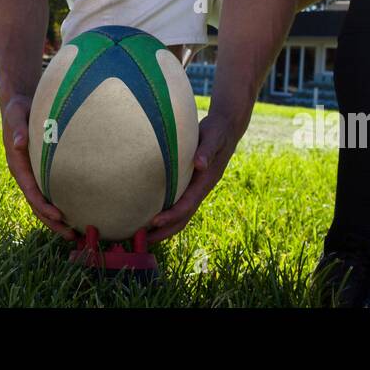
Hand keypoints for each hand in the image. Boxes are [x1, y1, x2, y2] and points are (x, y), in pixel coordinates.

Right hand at [1, 94, 76, 241]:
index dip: (43, 205)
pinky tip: (75, 214)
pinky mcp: (41, 171)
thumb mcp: (16, 114)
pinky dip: (60, 206)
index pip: (30, 190)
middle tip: (71, 236)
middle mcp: (24, 173)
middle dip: (52, 222)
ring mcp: (32, 174)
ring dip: (57, 220)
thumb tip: (17, 142)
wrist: (19, 102)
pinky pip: (49, 192)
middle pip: (37, 204)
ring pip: (43, 203)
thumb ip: (17, 128)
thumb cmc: (19, 108)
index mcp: (17, 163)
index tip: (59, 215)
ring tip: (75, 235)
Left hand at [145, 111, 240, 244]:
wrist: (226, 128)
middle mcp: (201, 189)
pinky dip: (166, 213)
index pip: (187, 204)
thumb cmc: (217, 132)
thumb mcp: (213, 137)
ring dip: (164, 227)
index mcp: (206, 181)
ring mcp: (196, 188)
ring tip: (143, 236)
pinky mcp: (190, 183)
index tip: (154, 222)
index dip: (171, 215)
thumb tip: (200, 164)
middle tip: (142, 241)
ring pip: (180, 214)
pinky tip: (150, 214)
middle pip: (183, 217)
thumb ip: (207, 150)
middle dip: (165, 231)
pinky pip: (178, 203)